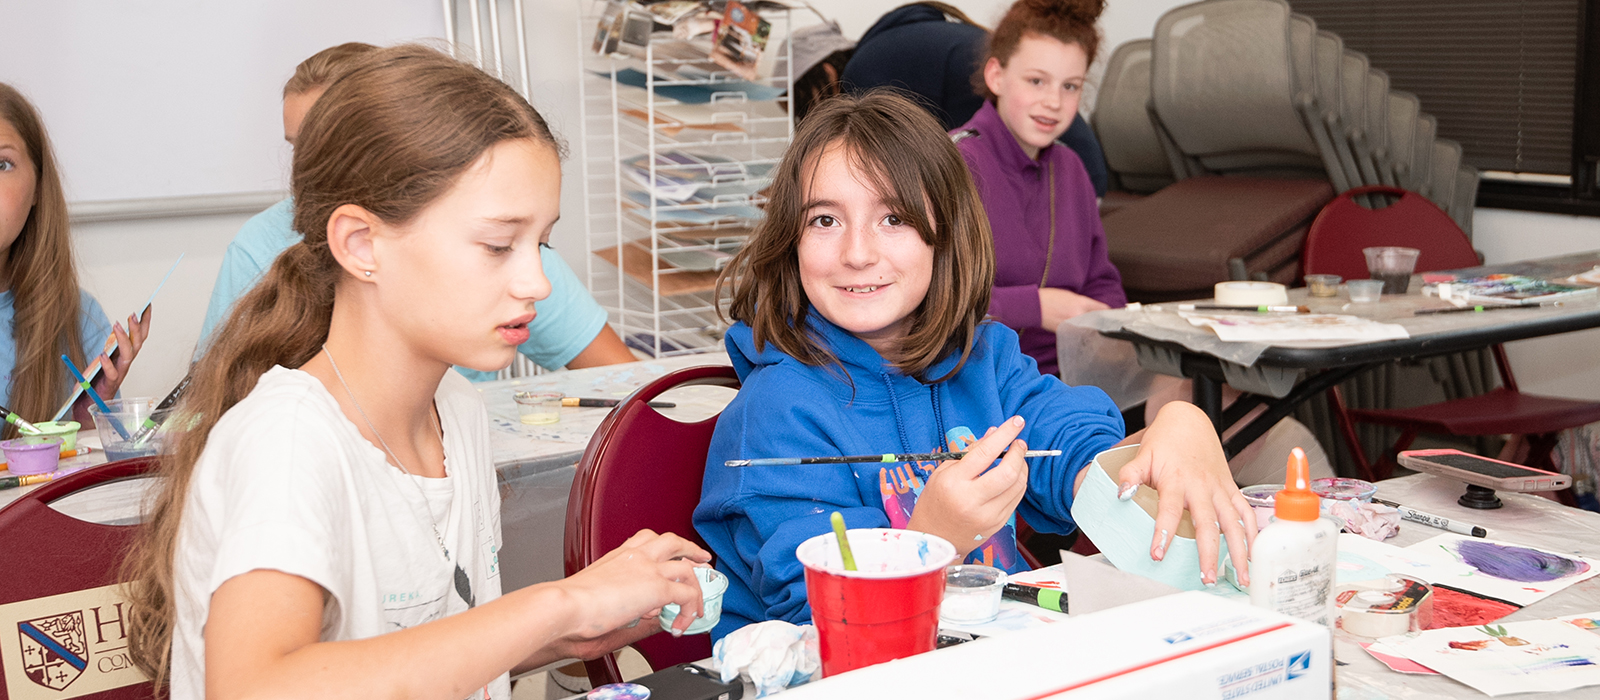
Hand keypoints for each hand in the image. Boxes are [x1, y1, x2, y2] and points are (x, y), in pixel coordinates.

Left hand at [95, 307, 151, 396]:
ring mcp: (119, 374)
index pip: (139, 337)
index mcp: (124, 357)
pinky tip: (102, 354)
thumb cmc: (93, 383)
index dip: (144, 323)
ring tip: (117, 326)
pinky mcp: (109, 384)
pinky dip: (108, 364)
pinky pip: (111, 373)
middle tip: (133, 314)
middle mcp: (125, 364)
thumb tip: (115, 331)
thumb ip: (110, 347)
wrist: (86, 404)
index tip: (147, 307)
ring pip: (128, 355)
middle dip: (137, 328)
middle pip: (137, 344)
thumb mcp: (101, 359)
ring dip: (124, 340)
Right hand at [550, 529, 710, 658]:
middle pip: (673, 541)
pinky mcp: (657, 587)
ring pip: (687, 567)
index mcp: (619, 556)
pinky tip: (681, 625)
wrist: (565, 606)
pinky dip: (690, 611)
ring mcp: (649, 569)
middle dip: (691, 550)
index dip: (662, 551)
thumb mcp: (602, 599)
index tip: (667, 562)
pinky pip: (688, 595)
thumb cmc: (571, 608)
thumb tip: (647, 618)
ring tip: (699, 603)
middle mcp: (635, 557)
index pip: (647, 541)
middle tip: (701, 559)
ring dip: (697, 585)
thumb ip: (626, 607)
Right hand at [906, 416, 1029, 558]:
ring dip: (1022, 467)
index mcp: (954, 482)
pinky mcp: (997, 524)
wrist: (934, 541)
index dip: (1004, 434)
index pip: (985, 452)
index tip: (1017, 421)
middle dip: (1019, 453)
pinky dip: (1018, 483)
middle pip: (1008, 471)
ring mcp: (987, 514)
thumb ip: (969, 452)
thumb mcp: (943, 472)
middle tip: (1019, 443)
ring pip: (1017, 485)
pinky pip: (1016, 499)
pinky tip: (1012, 476)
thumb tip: (993, 433)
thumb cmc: (935, 502)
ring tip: (1016, 459)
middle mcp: (972, 499)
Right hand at [1039, 288, 1109, 330]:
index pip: (1102, 309)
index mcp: (1081, 303)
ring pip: (1088, 329)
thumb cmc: (1049, 297)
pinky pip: (1077, 332)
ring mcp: (1072, 324)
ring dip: (1091, 328)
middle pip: (1097, 321)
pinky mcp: (1065, 332)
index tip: (1111, 315)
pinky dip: (1080, 331)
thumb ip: (1083, 302)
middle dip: (1101, 322)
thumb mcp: (1070, 295)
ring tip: (1093, 327)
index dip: (1108, 312)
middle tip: (1105, 323)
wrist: (1034, 306)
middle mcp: (1078, 315)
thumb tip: (1092, 309)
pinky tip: (1080, 330)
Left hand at [1115, 402, 1254, 586]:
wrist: (1189, 421)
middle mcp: (1202, 486)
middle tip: (1206, 578)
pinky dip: (1252, 534)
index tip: (1158, 554)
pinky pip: (1246, 513)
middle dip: (1209, 553)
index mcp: (1177, 480)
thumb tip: (1120, 494)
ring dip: (1239, 551)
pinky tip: (1253, 554)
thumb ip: (1130, 475)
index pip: (1169, 510)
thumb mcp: (1142, 454)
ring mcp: (1220, 489)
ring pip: (1234, 523)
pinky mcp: (1232, 488)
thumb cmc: (1165, 441)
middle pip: (1208, 524)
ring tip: (1240, 578)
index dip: (1163, 533)